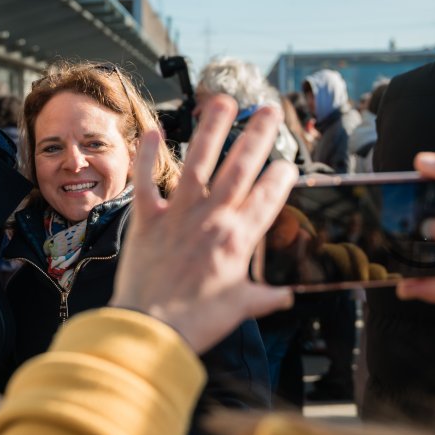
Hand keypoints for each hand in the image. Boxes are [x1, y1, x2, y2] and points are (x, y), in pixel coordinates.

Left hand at [111, 94, 297, 353]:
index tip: (288, 163)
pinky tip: (155, 131)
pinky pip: (147, 181)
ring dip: (212, 129)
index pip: (268, 197)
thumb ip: (264, 297)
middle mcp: (212, 219)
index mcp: (238, 240)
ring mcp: (178, 215)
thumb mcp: (238, 309)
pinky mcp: (147, 219)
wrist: (149, 332)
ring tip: (223, 102)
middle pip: (240, 167)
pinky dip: (148, 156)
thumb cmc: (194, 324)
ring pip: (199, 162)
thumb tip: (286, 296)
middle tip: (268, 110)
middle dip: (257, 135)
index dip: (281, 176)